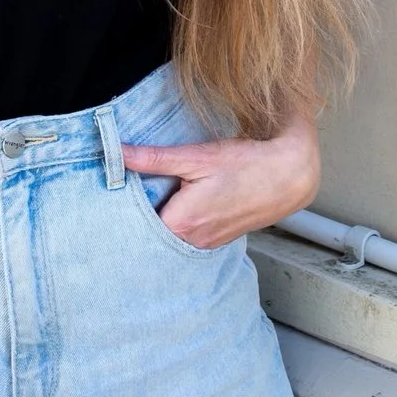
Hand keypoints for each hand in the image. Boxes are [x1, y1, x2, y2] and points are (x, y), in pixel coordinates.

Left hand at [120, 111, 320, 249]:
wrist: (288, 176)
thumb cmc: (245, 165)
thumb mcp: (196, 157)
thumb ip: (154, 158)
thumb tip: (116, 152)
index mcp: (182, 224)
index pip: (135, 226)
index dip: (120, 209)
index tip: (108, 192)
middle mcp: (192, 242)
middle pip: (150, 233)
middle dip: (136, 214)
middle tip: (122, 190)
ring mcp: (206, 244)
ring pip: (168, 235)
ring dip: (157, 217)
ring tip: (146, 194)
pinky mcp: (216, 239)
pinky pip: (185, 235)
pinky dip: (175, 221)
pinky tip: (174, 201)